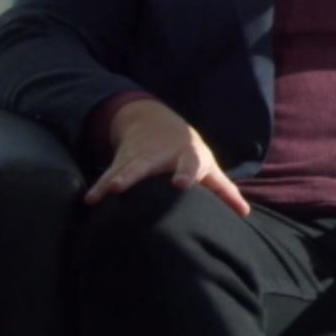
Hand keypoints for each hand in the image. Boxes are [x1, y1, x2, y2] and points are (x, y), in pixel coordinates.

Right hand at [83, 99, 251, 217]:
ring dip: (116, 180)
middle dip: (138, 175)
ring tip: (108, 192)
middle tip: (127, 186)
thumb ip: (224, 190)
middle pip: (149, 164)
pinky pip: (109, 176)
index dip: (186, 174)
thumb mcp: (207, 166)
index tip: (181, 185)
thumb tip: (245, 213)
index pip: (189, 165)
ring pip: (126, 169)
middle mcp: (160, 156)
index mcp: (187, 156)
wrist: (155, 122)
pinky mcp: (121, 162)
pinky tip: (90, 200)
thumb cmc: (188, 152)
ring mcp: (139, 158)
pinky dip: (100, 187)